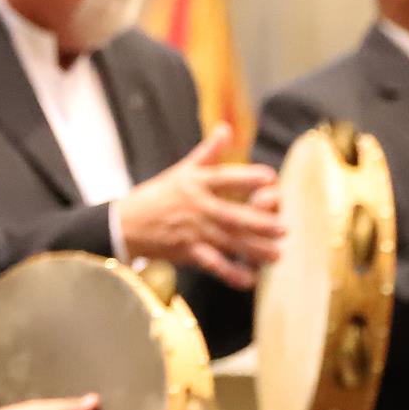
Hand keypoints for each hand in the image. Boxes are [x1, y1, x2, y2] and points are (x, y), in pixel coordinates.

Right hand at [116, 123, 282, 285]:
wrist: (125, 224)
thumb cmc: (156, 196)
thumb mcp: (181, 170)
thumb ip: (209, 152)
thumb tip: (226, 129)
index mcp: (197, 183)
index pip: (225, 179)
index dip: (247, 178)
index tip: (270, 178)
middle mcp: (198, 207)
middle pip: (232, 216)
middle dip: (259, 223)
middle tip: (283, 229)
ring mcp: (193, 231)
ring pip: (228, 242)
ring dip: (253, 250)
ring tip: (276, 255)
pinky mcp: (187, 251)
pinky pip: (212, 264)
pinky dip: (230, 273)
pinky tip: (248, 280)